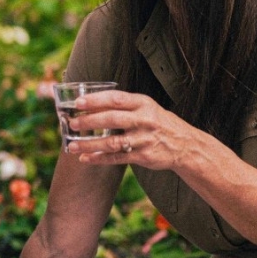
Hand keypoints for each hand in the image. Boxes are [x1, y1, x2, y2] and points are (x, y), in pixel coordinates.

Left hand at [64, 90, 201, 170]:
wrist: (184, 144)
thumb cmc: (158, 122)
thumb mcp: (146, 108)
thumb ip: (123, 105)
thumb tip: (90, 104)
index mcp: (143, 104)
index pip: (116, 99)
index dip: (96, 100)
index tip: (78, 103)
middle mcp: (144, 120)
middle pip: (112, 119)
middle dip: (90, 121)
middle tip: (72, 123)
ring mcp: (144, 139)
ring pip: (112, 142)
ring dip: (90, 144)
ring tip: (72, 146)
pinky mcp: (143, 156)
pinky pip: (117, 158)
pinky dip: (100, 159)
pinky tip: (86, 158)